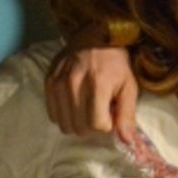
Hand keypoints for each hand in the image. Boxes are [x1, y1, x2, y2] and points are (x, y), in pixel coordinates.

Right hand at [44, 24, 139, 141]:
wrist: (94, 36)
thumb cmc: (116, 63)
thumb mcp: (129, 86)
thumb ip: (127, 114)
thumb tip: (127, 142)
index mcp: (98, 84)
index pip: (96, 124)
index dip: (106, 125)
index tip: (111, 114)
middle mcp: (73, 84)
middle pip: (79, 128)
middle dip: (92, 126)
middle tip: (99, 111)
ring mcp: (58, 83)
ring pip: (64, 125)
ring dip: (77, 123)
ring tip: (86, 108)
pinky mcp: (48, 82)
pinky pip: (53, 115)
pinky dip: (64, 115)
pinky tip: (74, 103)